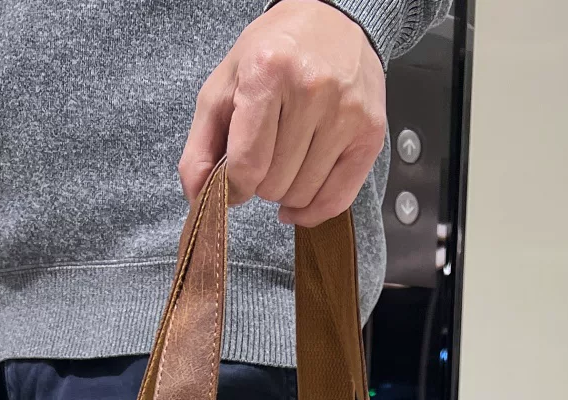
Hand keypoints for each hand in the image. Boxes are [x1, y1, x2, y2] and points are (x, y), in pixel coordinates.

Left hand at [180, 0, 385, 226]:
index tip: (234, 182)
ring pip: (303, 194)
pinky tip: (301, 199)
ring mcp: (346, 112)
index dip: (234, 187)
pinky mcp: (370, 133)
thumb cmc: (274, 53)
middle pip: (274, 184)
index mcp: (267, 72)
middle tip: (265, 156)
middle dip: (261, 182)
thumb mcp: (224, 84)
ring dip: (287, 191)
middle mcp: (311, 89)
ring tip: (286, 161)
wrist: (333, 21)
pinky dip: (314, 209)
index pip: (246, 164)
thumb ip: (200, 144)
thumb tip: (197, 196)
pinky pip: (338, 199)